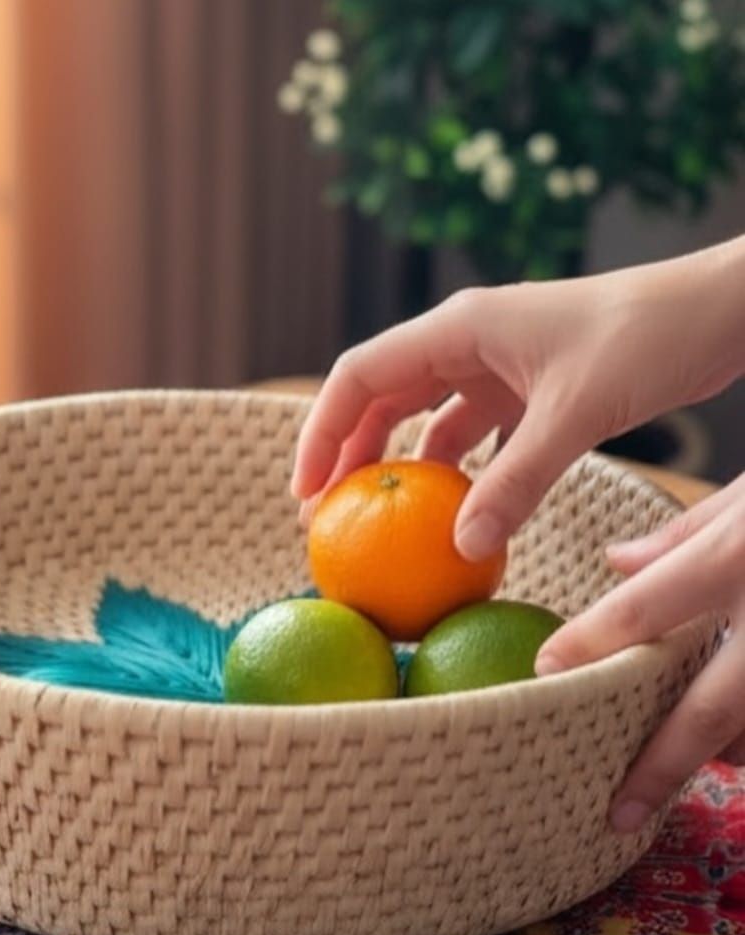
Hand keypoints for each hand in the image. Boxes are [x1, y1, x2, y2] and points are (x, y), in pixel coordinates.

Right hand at [291, 237, 743, 560]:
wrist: (719, 309)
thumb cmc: (650, 335)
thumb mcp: (576, 412)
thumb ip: (517, 481)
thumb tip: (463, 548)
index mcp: (458, 327)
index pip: (359, 375)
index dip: (321, 432)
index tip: (307, 491)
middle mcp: (464, 341)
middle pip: (378, 398)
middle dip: (347, 454)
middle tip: (329, 516)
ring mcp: (494, 365)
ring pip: (420, 418)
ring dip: (396, 466)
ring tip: (376, 519)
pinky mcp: (524, 389)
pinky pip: (470, 434)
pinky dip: (455, 471)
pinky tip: (453, 510)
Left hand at [535, 473, 744, 831]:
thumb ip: (687, 532)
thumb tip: (617, 561)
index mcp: (738, 558)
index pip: (641, 611)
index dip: (588, 645)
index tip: (545, 672)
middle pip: (708, 711)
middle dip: (660, 767)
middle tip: (619, 813)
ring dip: (723, 758)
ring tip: (678, 770)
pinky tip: (739, 744)